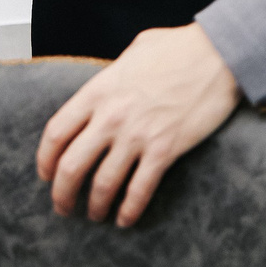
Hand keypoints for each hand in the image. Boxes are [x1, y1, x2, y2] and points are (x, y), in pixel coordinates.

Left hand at [37, 24, 241, 225]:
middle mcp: (112, 116)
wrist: (219, 53)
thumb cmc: (179, 47)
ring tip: (95, 215)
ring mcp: (138, 135)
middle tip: (63, 206)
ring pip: (103, 184)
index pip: (57, 133)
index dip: (46, 160)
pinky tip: (125, 220)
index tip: (47, 174)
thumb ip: (114, 73)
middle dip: (62, 193)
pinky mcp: (165, 149)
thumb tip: (108, 86)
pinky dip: (129, 210)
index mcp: (100, 90)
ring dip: (95, 206)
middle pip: (72, 166)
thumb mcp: (135, 51)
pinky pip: (139, 189)